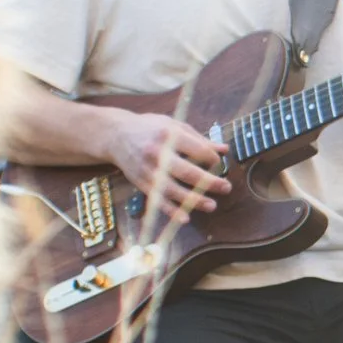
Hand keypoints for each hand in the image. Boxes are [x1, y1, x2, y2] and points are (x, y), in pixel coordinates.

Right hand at [108, 110, 231, 221]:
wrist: (116, 135)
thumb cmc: (150, 128)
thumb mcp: (174, 125)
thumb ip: (199, 138)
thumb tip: (224, 150)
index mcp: (167, 135)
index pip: (196, 150)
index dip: (211, 158)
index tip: (218, 163)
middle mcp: (157, 154)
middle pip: (186, 172)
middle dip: (208, 182)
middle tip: (226, 187)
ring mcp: (147, 171)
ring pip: (173, 190)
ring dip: (193, 200)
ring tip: (212, 205)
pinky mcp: (141, 183)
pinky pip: (157, 200)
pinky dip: (171, 210)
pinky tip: (184, 218)